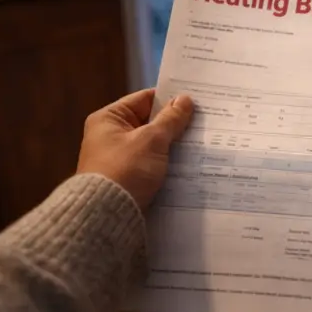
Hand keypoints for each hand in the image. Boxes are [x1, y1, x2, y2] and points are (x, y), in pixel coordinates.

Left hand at [76, 89, 193, 210]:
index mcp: (108, 119)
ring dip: (174, 143)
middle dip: (175, 122)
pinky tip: (189, 160)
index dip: (170, 98)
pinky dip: (168, 160)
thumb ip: (170, 119)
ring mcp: (119, 157)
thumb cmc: (125, 169)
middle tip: (204, 119)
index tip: (195, 99)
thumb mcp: (151, 140)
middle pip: (150, 121)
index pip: (144, 99)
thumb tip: (185, 100)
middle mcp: (111, 135)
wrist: (108, 213)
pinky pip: (153, 161)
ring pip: (154, 143)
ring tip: (201, 139)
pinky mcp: (128, 176)